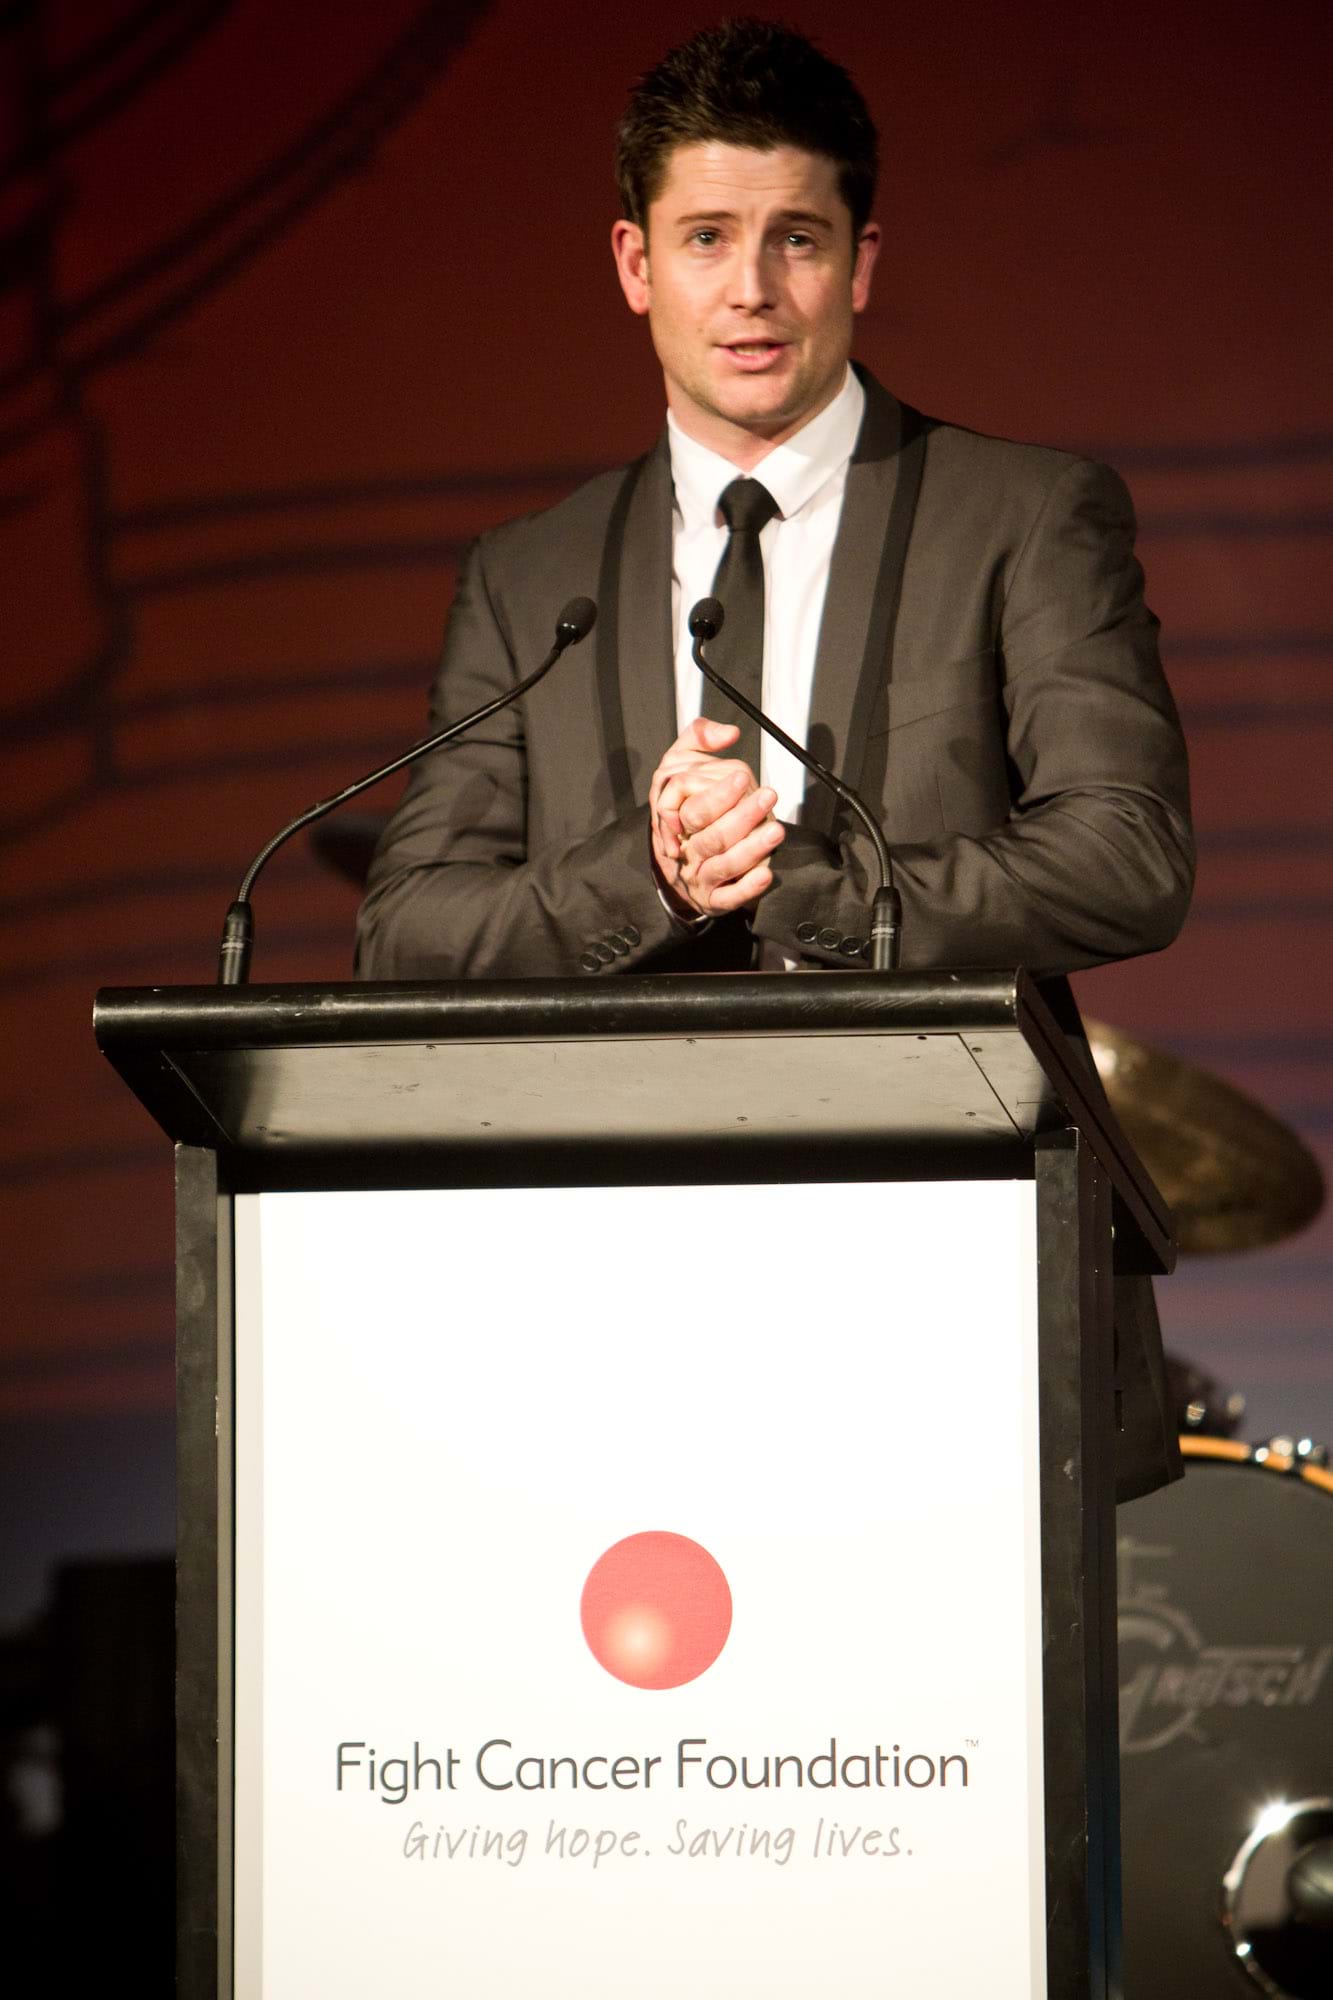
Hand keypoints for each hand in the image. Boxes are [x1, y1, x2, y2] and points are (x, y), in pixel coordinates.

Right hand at [649, 718, 784, 917]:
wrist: (676, 863)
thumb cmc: (685, 807)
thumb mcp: (680, 764)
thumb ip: (699, 738)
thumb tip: (728, 732)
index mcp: (676, 817)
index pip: (689, 810)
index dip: (714, 795)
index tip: (741, 778)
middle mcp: (687, 847)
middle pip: (711, 836)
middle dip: (741, 817)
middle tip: (767, 798)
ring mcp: (700, 875)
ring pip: (723, 865)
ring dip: (751, 849)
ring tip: (775, 831)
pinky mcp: (714, 899)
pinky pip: (729, 897)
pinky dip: (747, 887)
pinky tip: (766, 874)